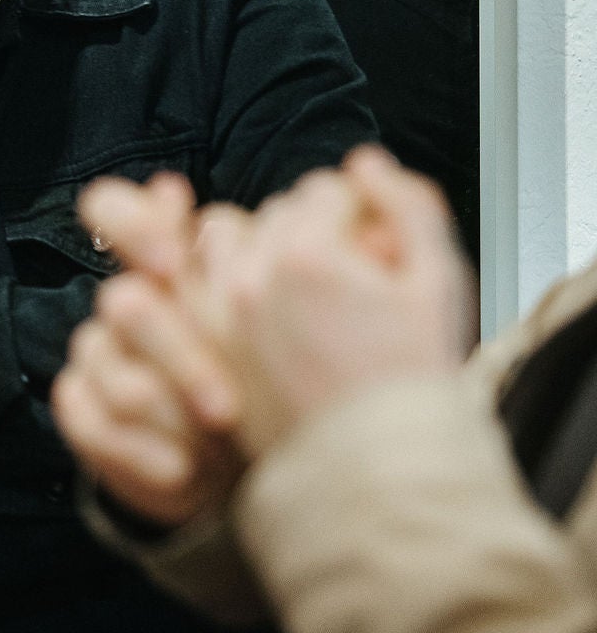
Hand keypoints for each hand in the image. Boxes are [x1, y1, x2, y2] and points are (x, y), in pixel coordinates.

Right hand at [54, 173, 246, 527]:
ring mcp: (98, 356)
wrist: (254, 465)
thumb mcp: (283, 309)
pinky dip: (138, 451)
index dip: (131, 224)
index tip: (174, 262)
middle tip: (229, 407)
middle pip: (124, 302)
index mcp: (165, 265)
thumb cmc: (273, 377)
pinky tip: (181, 470)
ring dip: (168, 412)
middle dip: (181, 356)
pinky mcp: (82, 409)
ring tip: (220, 445)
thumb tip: (223, 202)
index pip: (111, 210)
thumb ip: (267, 251)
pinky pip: (87, 419)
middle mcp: (123, 303)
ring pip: (106, 366)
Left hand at [206, 148, 474, 454]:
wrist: (380, 467)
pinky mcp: (204, 345)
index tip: (375, 243)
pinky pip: (193, 281)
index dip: (361, 211)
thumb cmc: (412, 382)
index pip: (325, 189)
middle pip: (274, 210)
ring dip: (254, 244)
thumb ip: (409, 207)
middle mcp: (250, 277)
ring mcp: (219, 312)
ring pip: (222, 234)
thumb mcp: (439, 283)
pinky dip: (217, 279)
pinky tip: (254, 302)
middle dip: (312, 228)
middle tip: (345, 270)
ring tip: (295, 281)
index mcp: (307, 256)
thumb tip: (368, 165)